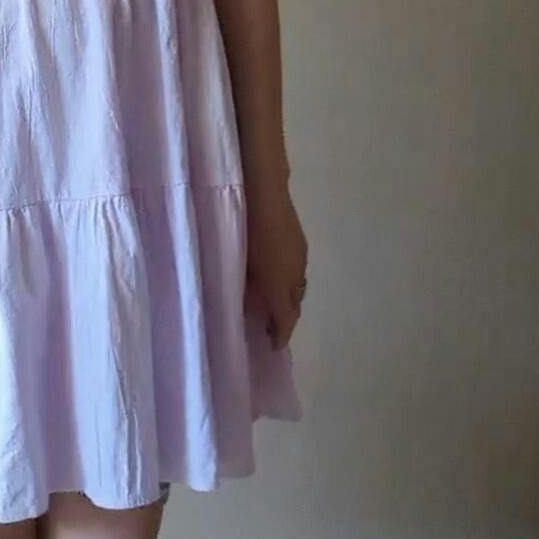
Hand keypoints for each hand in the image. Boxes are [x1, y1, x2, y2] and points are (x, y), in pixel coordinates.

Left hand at [245, 188, 307, 351]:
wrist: (264, 191)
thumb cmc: (245, 229)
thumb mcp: (238, 264)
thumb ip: (243, 289)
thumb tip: (248, 307)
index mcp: (279, 284)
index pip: (286, 319)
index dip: (281, 335)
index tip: (273, 346)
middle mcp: (295, 275)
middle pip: (295, 306)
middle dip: (285, 319)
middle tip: (270, 326)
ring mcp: (300, 258)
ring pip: (298, 288)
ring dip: (288, 299)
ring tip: (272, 303)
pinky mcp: (300, 244)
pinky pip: (297, 272)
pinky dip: (288, 281)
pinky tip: (276, 276)